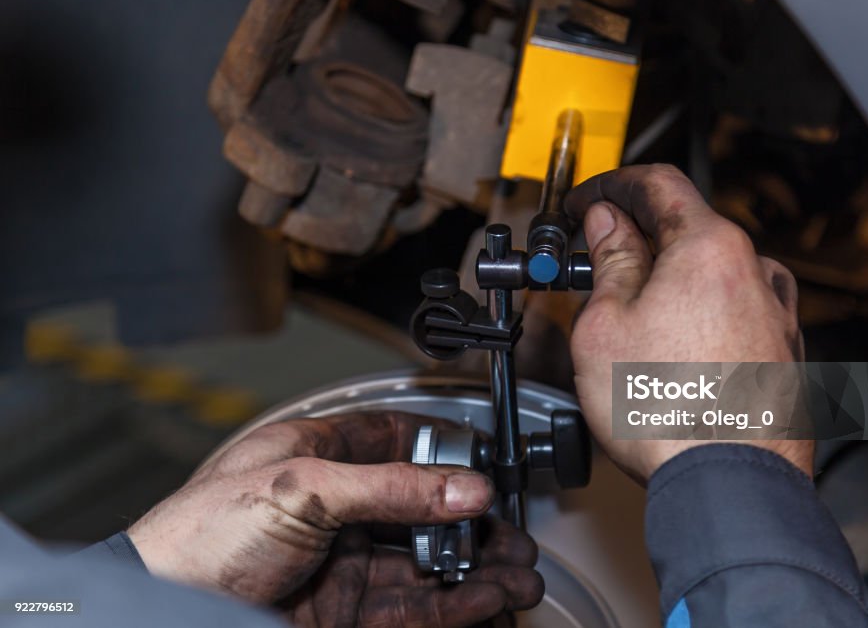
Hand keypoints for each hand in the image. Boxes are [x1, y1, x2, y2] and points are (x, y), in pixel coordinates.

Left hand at [127, 412, 542, 625]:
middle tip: (514, 531)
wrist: (162, 619)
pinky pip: (415, 607)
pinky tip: (490, 600)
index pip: (397, 441)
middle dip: (474, 520)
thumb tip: (463, 487)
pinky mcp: (346, 613)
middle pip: (422, 509)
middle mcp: (335, 509)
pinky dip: (458, 606)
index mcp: (316, 456)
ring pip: (427, 563)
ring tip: (521, 572)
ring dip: (478, 568)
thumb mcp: (301, 488)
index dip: (446, 451)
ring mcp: (343, 565)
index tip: (488, 465)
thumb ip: (390, 488)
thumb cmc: (198, 538)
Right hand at [565, 164, 811, 481]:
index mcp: (710, 247)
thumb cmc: (669, 414)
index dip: (610, 186)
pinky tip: (672, 350)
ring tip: (632, 317)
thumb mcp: (606, 326)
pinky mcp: (783, 352)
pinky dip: (700, 313)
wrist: (731, 486)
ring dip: (670, 279)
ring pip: (712, 273)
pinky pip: (734, 311)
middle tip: (595, 264)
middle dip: (637, 239)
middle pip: (687, 228)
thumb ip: (610, 262)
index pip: (656, 183)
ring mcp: (775, 313)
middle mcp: (754, 270)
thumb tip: (608, 225)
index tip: (588, 203)